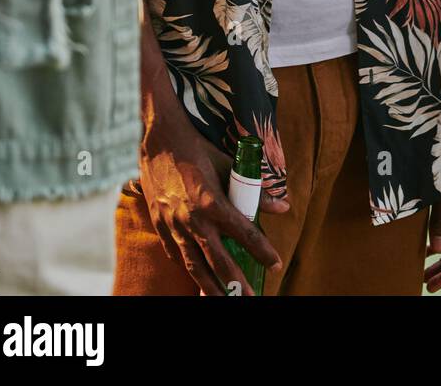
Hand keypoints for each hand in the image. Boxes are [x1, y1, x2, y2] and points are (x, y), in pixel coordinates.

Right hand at [139, 116, 287, 295]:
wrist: (158, 140)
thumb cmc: (196, 149)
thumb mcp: (228, 163)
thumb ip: (255, 189)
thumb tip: (282, 207)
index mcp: (212, 202)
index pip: (244, 234)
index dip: (262, 251)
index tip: (275, 264)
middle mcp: (192, 219)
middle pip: (218, 260)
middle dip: (236, 283)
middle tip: (250, 296)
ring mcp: (173, 224)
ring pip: (194, 265)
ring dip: (210, 286)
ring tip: (224, 300)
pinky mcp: (159, 225)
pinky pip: (175, 254)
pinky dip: (188, 268)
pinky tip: (197, 278)